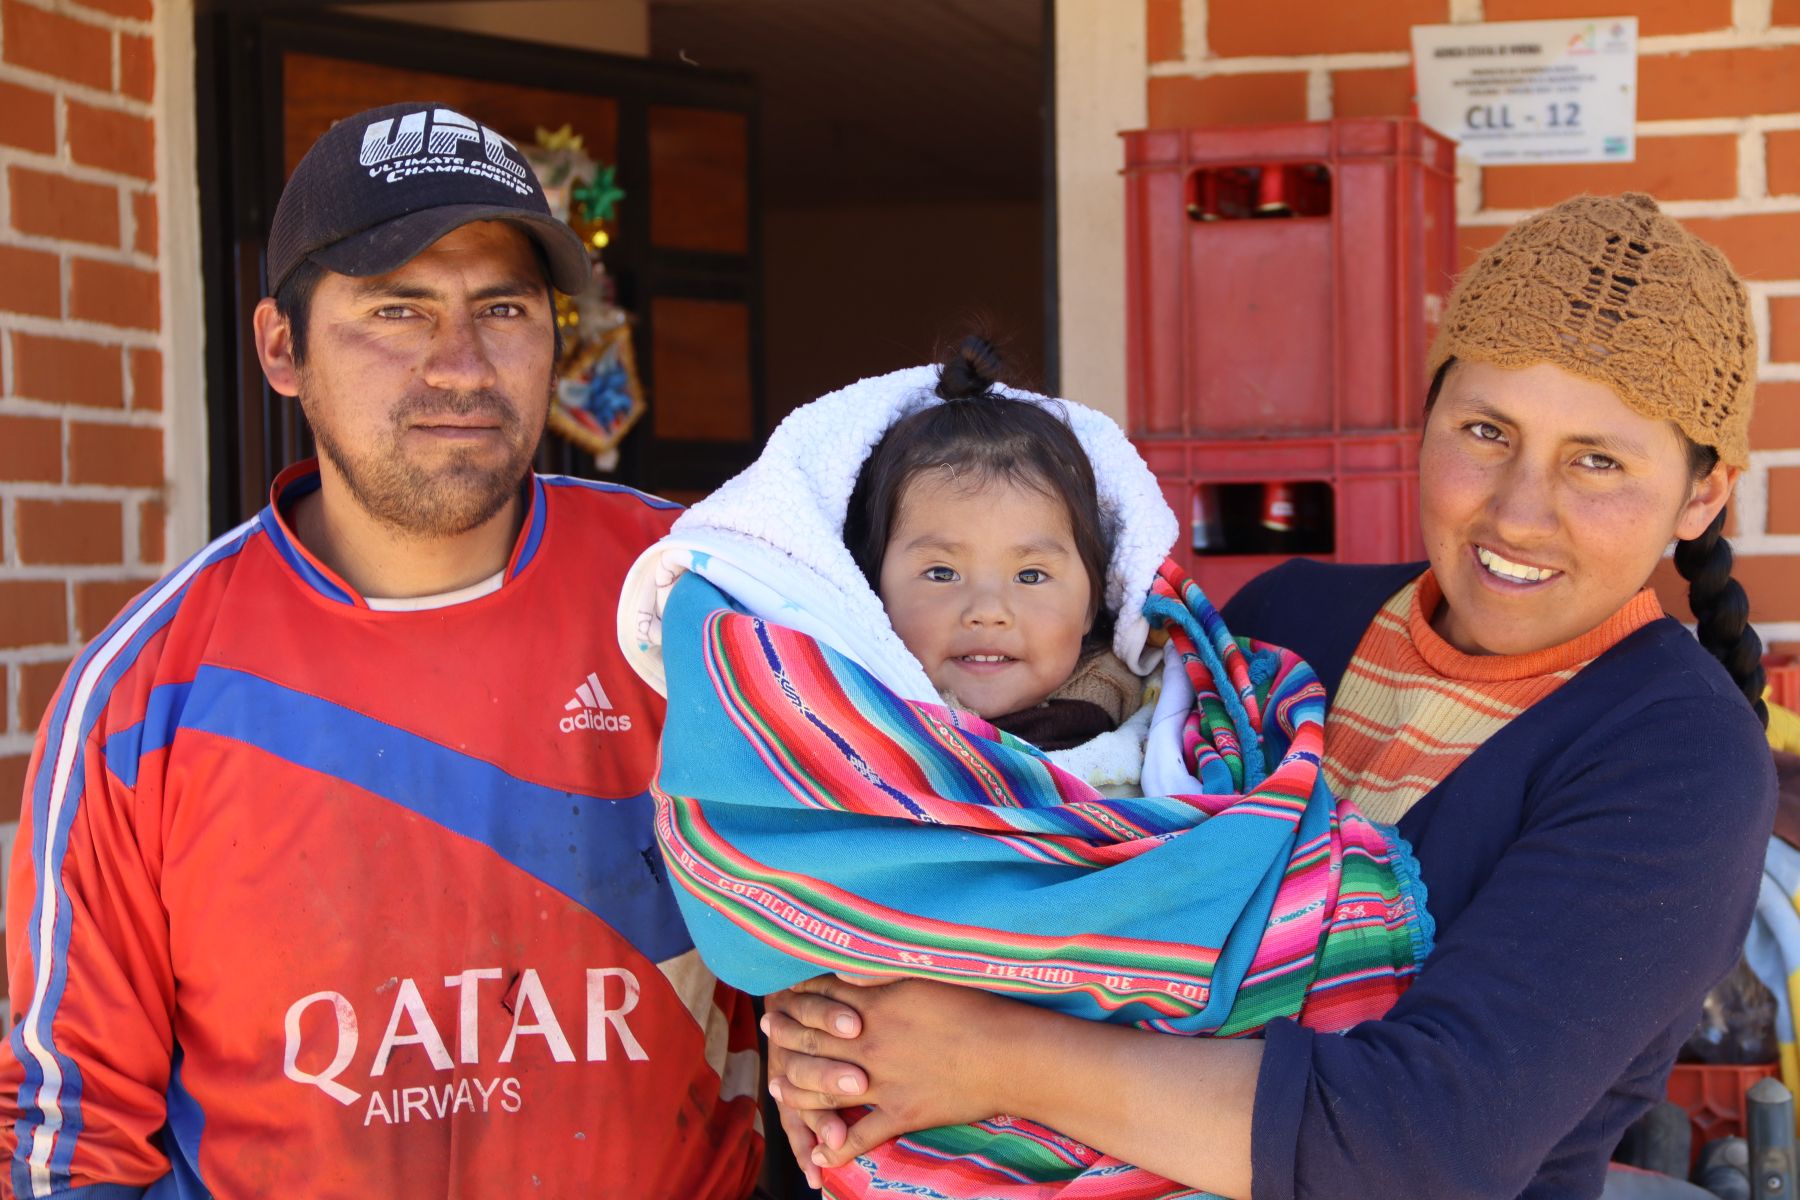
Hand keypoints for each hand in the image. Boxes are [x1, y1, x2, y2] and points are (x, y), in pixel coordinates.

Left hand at [764, 974, 1022, 1170]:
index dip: (797, 997)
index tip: (782, 994)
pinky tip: (821, 1157)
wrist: (1008, 1054)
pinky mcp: (899, 1114)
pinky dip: (836, 1150)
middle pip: (810, 1041)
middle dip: (784, 1036)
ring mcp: (880, 1083)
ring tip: (778, 1089)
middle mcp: (867, 1044)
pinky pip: (859, 1137)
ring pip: (821, 1091)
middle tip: (768, 1031)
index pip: (820, 999)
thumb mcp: (925, 975)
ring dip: (795, 1091)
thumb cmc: (974, 1007)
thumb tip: (850, 964)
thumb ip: (883, 971)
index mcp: (873, 1006)